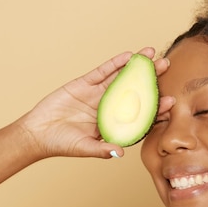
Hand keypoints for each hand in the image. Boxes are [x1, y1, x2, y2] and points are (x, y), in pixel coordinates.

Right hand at [19, 47, 172, 158]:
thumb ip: (102, 149)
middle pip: (135, 90)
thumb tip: (120, 153)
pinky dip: (114, 64)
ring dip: (136, 66)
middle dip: (151, 79)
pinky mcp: (84, 84)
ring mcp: (97, 94)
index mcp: (114, 124)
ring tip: (152, 53)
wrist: (36, 133)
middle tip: (167, 65)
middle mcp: (109, 107)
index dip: (155, 107)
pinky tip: (128, 56)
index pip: (139, 114)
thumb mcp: (83, 148)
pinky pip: (102, 71)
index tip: (171, 101)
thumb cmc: (61, 144)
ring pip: (121, 77)